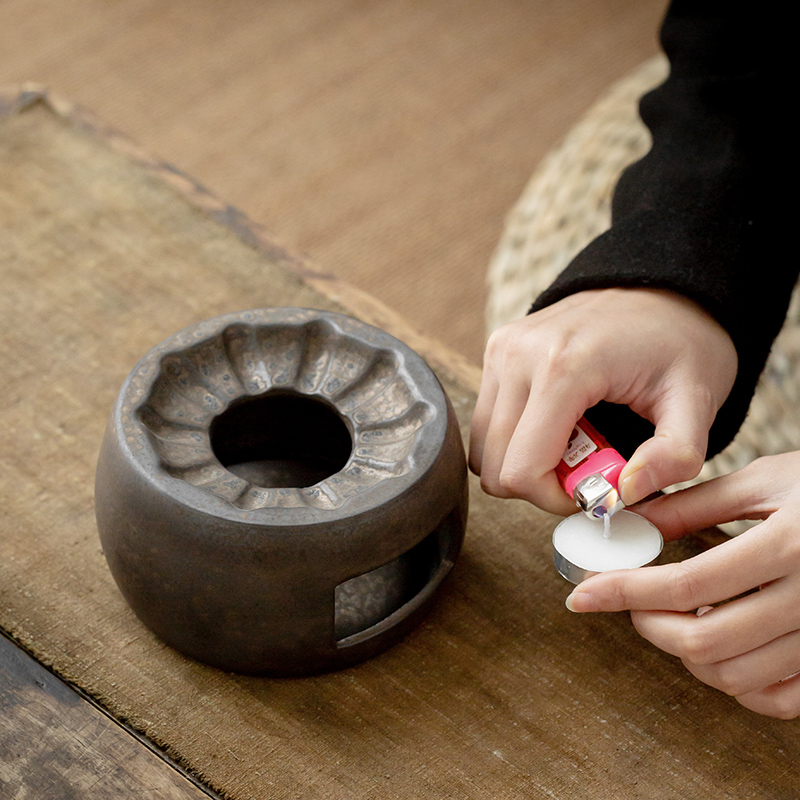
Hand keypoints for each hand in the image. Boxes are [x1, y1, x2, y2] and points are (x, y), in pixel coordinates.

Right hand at [469, 288, 736, 513]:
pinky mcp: (496, 351)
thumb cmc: (681, 343)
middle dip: (541, 484)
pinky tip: (559, 424)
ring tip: (576, 444)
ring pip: (483, 449)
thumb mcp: (698, 400)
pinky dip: (517, 439)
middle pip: (494, 467)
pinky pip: (488, 423)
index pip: (521, 471)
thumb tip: (626, 492)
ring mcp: (501, 350)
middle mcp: (518, 355)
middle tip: (589, 469)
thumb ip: (675, 455)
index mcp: (563, 367)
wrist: (661, 287)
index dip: (555, 499)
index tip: (596, 490)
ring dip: (526, 462)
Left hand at [566, 452, 799, 718]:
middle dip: (647, 625)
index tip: (582, 595)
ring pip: (732, 675)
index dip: (623, 592)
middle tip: (628, 601)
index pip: (686, 586)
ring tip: (669, 617)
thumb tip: (633, 521)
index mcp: (788, 545)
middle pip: (703, 642)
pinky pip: (775, 698)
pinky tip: (718, 645)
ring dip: (683, 653)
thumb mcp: (765, 480)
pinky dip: (732, 680)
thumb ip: (697, 505)